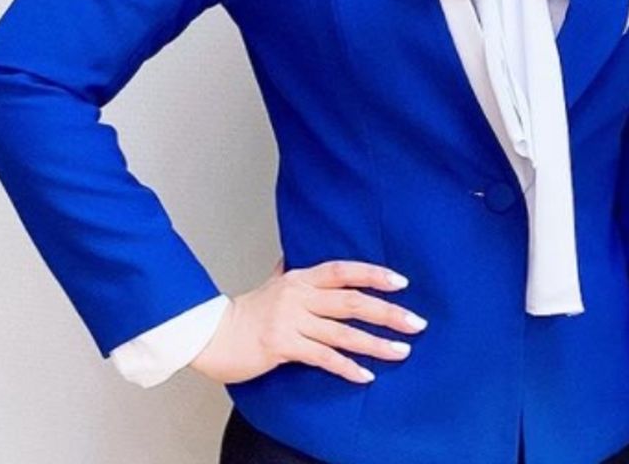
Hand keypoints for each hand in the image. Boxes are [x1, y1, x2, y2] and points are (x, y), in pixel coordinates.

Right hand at [188, 256, 427, 385]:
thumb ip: (288, 270)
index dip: (374, 274)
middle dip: (387, 312)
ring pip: (343, 333)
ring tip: (402, 351)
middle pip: (352, 302)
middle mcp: (299, 297)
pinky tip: (367, 375)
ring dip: (375, 344)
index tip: (402, 283)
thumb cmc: (245, 311)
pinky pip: (323, 358)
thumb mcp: (271, 283)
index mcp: (300, 279)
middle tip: (416, 322)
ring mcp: (291, 322)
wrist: (212, 335)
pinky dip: (347, 368)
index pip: (344, 271)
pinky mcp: (283, 347)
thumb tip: (294, 253)